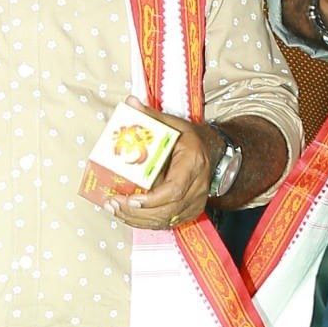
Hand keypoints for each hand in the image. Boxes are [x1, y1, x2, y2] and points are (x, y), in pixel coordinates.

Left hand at [107, 105, 218, 231]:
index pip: (174, 189)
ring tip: (115, 209)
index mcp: (193, 163)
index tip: (132, 199)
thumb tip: (130, 103)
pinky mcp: (189, 211)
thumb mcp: (175, 124)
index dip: (152, 199)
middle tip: (114, 204)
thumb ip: (152, 116)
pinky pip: (167, 223)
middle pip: (167, 209)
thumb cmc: (191, 140)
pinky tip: (127, 215)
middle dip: (138, 211)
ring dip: (137, 219)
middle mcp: (197, 186)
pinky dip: (145, 222)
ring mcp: (195, 202)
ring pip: (166, 220)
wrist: (213, 153)